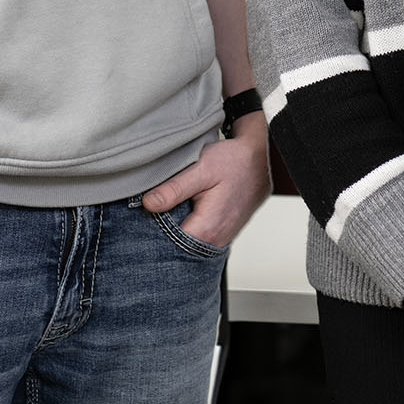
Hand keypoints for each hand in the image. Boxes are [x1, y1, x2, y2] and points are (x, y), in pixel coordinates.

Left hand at [141, 119, 271, 247]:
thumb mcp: (201, 168)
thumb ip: (174, 189)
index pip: (166, 244)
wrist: (261, 157)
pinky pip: (199, 235)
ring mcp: (221, 238)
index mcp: (206, 229)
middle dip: (162, 230)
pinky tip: (185, 208)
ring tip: (171, 206)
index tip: (142, 214)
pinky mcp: (222, 232)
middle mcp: (215, 240)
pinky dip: (188, 224)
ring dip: (176, 227)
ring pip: (187, 241)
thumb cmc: (235, 161)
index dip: (151, 229)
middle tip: (154, 207)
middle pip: (177, 245)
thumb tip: (148, 204)